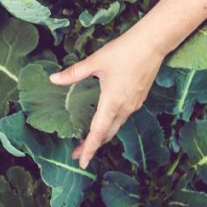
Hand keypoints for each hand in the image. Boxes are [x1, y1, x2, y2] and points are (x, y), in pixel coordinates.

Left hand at [49, 30, 166, 168]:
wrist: (153, 43)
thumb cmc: (124, 51)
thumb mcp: (95, 62)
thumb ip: (74, 73)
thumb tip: (53, 79)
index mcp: (112, 103)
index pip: (98, 133)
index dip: (89, 149)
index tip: (81, 162)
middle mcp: (125, 108)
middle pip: (107, 134)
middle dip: (93, 146)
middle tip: (78, 154)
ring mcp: (134, 104)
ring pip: (116, 126)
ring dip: (102, 135)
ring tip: (89, 140)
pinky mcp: (139, 98)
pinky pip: (123, 117)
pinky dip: (112, 124)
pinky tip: (105, 120)